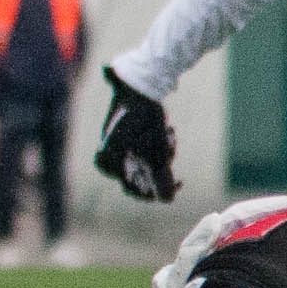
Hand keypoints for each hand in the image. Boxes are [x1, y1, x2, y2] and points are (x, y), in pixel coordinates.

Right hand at [93, 69, 177, 204]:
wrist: (140, 86)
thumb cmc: (145, 122)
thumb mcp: (157, 154)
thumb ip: (161, 180)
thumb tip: (166, 200)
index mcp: (107, 164)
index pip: (134, 190)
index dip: (158, 190)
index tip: (179, 182)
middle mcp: (107, 156)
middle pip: (144, 174)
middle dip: (161, 163)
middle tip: (169, 145)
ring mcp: (116, 145)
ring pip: (149, 160)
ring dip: (163, 150)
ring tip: (168, 133)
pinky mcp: (126, 135)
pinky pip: (148, 147)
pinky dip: (159, 142)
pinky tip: (166, 129)